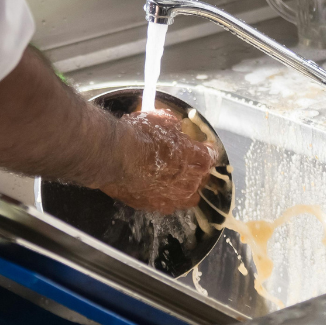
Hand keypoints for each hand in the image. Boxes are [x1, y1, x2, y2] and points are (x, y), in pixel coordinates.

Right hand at [98, 108, 216, 213]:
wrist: (114, 155)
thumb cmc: (139, 134)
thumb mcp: (162, 119)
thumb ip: (175, 127)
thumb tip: (176, 128)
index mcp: (195, 157)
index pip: (211, 156)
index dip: (207, 150)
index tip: (204, 147)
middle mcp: (189, 180)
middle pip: (202, 178)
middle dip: (198, 170)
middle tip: (189, 163)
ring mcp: (172, 196)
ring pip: (189, 197)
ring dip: (186, 188)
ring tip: (177, 181)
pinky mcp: (153, 206)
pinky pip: (167, 204)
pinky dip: (165, 197)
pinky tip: (158, 190)